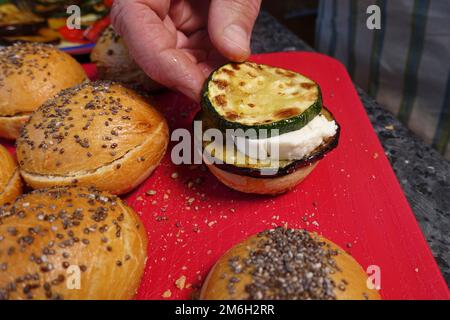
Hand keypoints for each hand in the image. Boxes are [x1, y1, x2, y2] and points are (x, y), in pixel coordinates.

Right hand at [111, 0, 260, 100]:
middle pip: (157, 52)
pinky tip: (233, 73)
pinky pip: (196, 52)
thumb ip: (232, 8)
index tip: (201, 90)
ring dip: (206, 75)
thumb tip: (235, 52)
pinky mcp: (188, 24)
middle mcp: (150, 4)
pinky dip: (215, 64)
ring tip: (233, 86)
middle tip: (222, 96)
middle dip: (190, 77)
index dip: (167, 66)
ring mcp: (169, 16)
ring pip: (179, 58)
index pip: (137, 29)